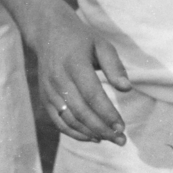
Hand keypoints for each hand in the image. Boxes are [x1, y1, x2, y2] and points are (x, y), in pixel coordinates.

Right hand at [29, 4, 131, 144]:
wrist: (49, 33)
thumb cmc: (81, 39)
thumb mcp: (102, 44)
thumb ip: (114, 66)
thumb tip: (127, 88)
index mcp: (74, 64)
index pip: (92, 94)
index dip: (107, 113)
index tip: (122, 126)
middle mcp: (59, 79)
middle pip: (81, 111)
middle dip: (102, 129)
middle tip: (121, 139)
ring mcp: (49, 91)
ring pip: (69, 119)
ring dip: (90, 133)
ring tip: (110, 139)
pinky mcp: (45, 98)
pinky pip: (58, 121)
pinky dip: (75, 133)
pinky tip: (92, 137)